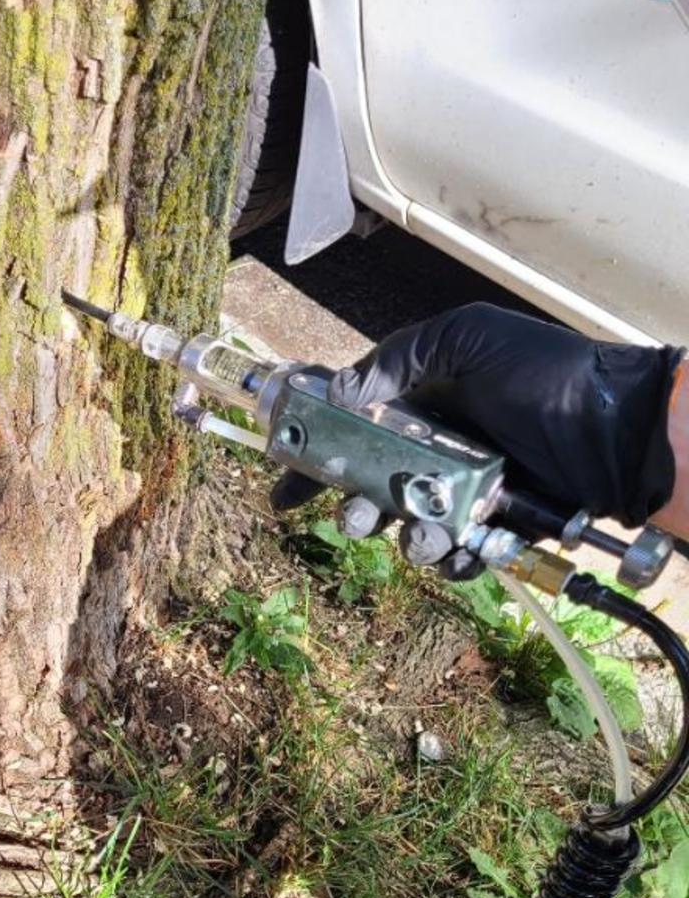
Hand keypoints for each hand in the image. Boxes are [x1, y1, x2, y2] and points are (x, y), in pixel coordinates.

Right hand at [328, 303, 682, 529]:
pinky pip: (455, 558)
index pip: (351, 434)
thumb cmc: (546, 373)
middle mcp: (435, 454)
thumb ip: (400, 358)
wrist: (613, 426)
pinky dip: (451, 559)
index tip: (283, 486)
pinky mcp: (492, 531)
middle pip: (369, 493)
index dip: (313, 460)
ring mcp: (462, 496)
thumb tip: (340, 393)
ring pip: (408, 531)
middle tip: (356, 514)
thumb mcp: (468, 338)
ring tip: (421, 532)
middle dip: (352, 510)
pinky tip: (459, 547)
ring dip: (403, 538)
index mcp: (421, 407)